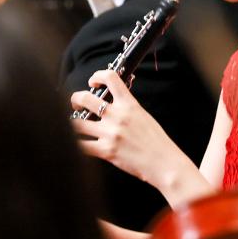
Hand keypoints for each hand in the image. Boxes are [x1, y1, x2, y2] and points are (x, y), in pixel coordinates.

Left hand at [71, 69, 180, 186]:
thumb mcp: (143, 116)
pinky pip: (81, 145)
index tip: (93, 82)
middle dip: (75, 99)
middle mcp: (117, 116)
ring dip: (73, 123)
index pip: (110, 78)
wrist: (164, 162)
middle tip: (76, 104)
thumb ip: (127, 107)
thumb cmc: (156, 141)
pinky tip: (75, 144)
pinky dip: (75, 144)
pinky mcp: (106, 151)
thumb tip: (114, 102)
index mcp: (129, 104)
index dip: (97, 76)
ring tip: (74, 126)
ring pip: (78, 123)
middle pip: (85, 98)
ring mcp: (110, 133)